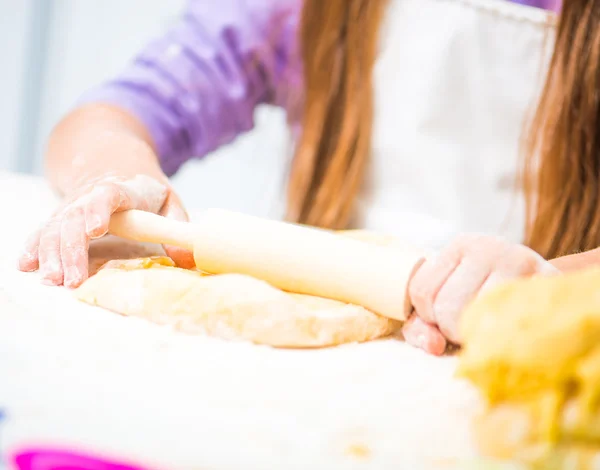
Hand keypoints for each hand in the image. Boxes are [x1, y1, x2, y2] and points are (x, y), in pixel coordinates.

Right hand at [18, 174, 194, 287]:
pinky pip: (43, 232)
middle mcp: (90, 198)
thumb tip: (187, 260)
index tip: (95, 228)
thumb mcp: (170, 200)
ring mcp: (72, 208)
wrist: (114, 165)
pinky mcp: (61, 219)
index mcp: (122, 191)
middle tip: (71, 279)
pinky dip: (33, 247)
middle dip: (71, 249)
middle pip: (75, 219)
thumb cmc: (146, 190)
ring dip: (50, 254)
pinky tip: (26, 264)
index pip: (108, 197)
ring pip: (55, 228)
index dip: (99, 210)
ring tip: (51, 280)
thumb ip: (178, 226)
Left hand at [402, 234, 557, 354]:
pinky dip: (503, 338)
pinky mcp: (546, 283)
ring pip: (477, 319)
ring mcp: (519, 262)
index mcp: (460, 246)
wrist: (546, 288)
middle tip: (468, 326)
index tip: (442, 317)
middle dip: (451, 329)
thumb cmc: (487, 296)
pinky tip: (508, 330)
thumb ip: (424, 326)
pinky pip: (509, 325)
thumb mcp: (451, 299)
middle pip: (447, 307)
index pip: (422, 290)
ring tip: (489, 327)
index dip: (427, 316)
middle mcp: (488, 247)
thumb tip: (434, 346)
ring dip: (478, 336)